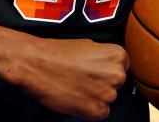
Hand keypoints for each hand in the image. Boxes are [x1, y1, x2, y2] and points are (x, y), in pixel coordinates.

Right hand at [12, 37, 127, 120]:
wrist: (37, 64)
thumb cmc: (59, 52)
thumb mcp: (89, 44)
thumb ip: (104, 56)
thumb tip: (110, 66)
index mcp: (118, 55)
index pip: (121, 66)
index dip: (106, 68)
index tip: (94, 68)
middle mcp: (116, 74)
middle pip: (117, 83)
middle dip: (103, 82)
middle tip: (83, 78)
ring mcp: (107, 94)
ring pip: (108, 98)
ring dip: (96, 96)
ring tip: (77, 86)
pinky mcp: (95, 110)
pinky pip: (101, 112)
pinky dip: (89, 108)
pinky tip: (76, 97)